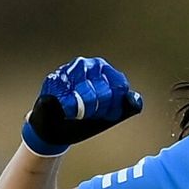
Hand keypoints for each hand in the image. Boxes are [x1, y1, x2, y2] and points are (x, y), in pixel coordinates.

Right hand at [21, 57, 143, 156]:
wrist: (57, 124)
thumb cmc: (87, 114)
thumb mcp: (111, 110)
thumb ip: (127, 104)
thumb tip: (135, 100)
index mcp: (105, 69)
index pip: (120, 87)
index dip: (114, 106)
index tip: (106, 114)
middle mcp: (88, 65)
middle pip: (105, 94)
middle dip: (98, 110)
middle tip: (89, 113)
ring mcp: (69, 70)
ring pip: (87, 97)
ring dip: (83, 111)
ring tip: (77, 111)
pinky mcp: (53, 81)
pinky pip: (68, 102)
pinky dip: (69, 111)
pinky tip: (65, 110)